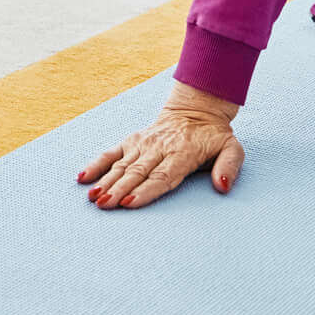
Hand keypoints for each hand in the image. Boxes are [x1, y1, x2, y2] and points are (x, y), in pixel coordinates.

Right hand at [77, 80, 243, 208]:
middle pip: (137, 172)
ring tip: (93, 198)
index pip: (162, 176)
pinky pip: (112, 152)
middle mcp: (159, 148)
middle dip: (119, 189)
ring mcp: (143, 143)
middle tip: (105, 205)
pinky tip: (83, 178)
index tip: (130, 202)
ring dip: (106, 181)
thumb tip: (222, 186)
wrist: (196, 109)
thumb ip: (229, 166)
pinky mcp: (132, 140)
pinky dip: (97, 164)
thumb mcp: (232, 148)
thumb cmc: (214, 136)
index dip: (146, 190)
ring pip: (122, 165)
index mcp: (183, 153)